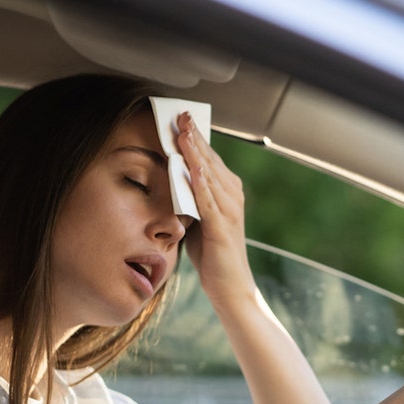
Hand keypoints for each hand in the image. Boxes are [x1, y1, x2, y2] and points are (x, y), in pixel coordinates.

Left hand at [175, 112, 254, 304]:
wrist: (230, 288)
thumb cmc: (213, 256)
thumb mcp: (197, 220)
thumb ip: (189, 199)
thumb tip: (170, 179)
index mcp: (227, 192)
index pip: (209, 158)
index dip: (196, 137)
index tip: (181, 117)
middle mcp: (232, 196)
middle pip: (210, 160)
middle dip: (195, 136)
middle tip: (181, 114)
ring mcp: (230, 211)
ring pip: (210, 175)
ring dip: (196, 153)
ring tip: (183, 132)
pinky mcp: (222, 227)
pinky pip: (209, 200)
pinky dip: (200, 182)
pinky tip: (191, 167)